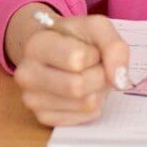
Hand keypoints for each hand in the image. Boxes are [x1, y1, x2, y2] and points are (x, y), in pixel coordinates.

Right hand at [5, 4, 130, 126]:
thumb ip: (114, 46)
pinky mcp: (43, 117)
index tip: (89, 49)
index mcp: (36, 45)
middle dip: (99, 76)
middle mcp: (27, 74)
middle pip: (78, 86)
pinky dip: (91, 106)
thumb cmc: (74, 37)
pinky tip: (83, 92)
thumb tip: (119, 79)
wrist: (53, 48)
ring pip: (84, 104)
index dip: (93, 54)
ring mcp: (32, 99)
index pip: (76, 59)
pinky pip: (82, 118)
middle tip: (95, 66)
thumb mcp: (96, 27)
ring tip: (88, 76)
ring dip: (98, 91)